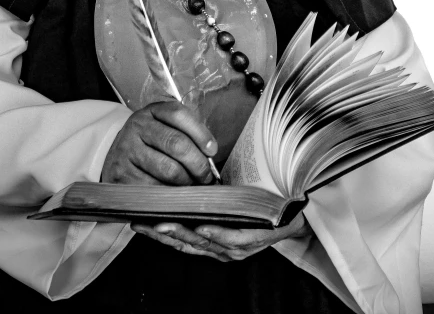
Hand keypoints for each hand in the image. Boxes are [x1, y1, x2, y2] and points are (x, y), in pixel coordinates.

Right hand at [101, 101, 217, 184]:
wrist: (116, 156)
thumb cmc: (151, 143)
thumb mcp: (164, 127)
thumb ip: (187, 133)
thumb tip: (211, 154)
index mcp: (152, 111)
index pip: (178, 114)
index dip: (200, 133)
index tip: (212, 150)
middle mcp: (137, 127)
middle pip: (176, 143)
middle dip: (198, 164)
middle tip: (207, 177)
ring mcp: (127, 150)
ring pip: (168, 169)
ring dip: (187, 181)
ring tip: (192, 185)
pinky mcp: (122, 175)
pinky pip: (155, 188)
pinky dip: (171, 194)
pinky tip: (176, 194)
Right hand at [130, 212, 310, 261]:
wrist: (296, 207)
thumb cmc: (258, 202)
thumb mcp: (226, 201)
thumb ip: (203, 200)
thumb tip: (176, 185)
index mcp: (214, 240)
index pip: (180, 239)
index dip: (157, 232)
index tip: (137, 219)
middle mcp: (223, 249)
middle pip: (187, 244)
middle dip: (163, 234)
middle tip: (142, 221)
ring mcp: (239, 248)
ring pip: (206, 243)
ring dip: (183, 233)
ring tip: (163, 222)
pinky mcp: (256, 241)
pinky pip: (233, 239)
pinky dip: (216, 234)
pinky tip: (202, 226)